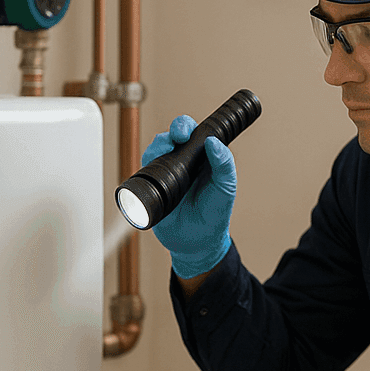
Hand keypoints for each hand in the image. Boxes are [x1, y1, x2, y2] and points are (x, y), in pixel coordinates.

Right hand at [142, 115, 235, 278]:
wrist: (197, 243)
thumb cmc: (215, 214)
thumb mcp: (226, 188)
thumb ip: (224, 165)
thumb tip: (214, 142)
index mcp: (201, 158)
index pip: (193, 133)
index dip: (188, 127)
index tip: (189, 132)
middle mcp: (182, 162)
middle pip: (172, 136)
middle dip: (173, 131)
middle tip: (177, 137)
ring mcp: (165, 174)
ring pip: (155, 151)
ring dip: (157, 147)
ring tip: (164, 152)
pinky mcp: (151, 188)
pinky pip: (143, 173)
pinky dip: (144, 169)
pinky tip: (150, 171)